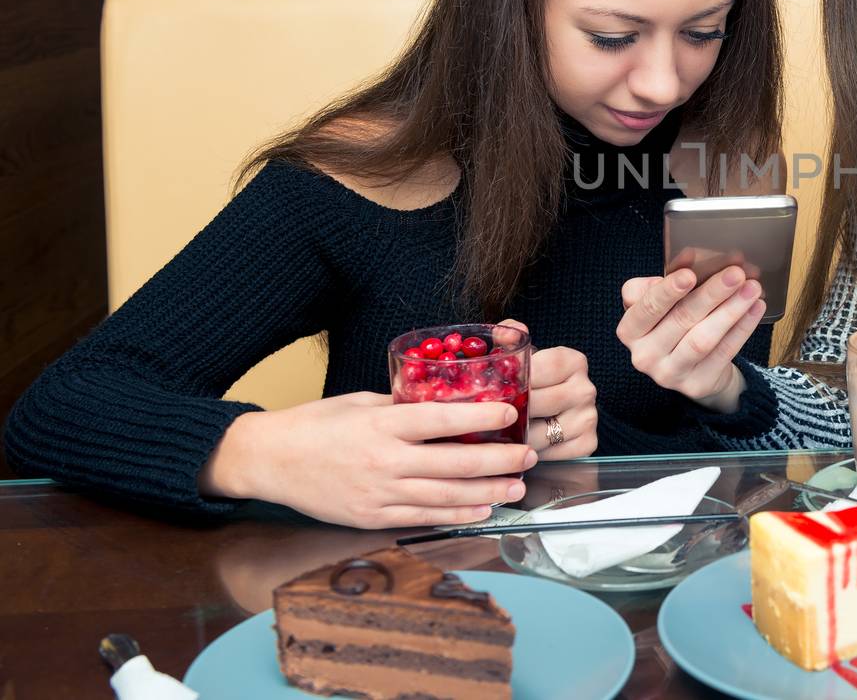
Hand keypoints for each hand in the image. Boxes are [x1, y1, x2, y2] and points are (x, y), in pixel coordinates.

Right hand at [199, 392, 535, 528]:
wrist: (268, 461)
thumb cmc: (314, 424)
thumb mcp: (360, 402)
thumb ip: (404, 404)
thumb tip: (447, 400)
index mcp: (381, 423)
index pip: (442, 419)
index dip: (481, 417)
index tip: (510, 412)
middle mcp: (384, 460)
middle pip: (454, 463)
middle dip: (498, 460)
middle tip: (528, 455)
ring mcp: (379, 493)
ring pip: (445, 496)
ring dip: (487, 492)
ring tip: (516, 486)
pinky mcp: (372, 517)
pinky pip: (423, 518)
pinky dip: (456, 514)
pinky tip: (482, 508)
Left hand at [494, 319, 597, 459]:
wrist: (554, 404)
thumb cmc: (533, 377)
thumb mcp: (522, 352)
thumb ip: (510, 336)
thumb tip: (505, 333)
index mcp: (573, 361)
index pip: (537, 372)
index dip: (510, 382)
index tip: (489, 390)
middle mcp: (586, 388)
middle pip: (538, 404)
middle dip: (508, 412)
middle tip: (485, 417)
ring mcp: (589, 417)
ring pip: (541, 434)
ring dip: (517, 438)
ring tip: (497, 435)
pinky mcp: (589, 443)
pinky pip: (554, 455)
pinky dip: (534, 454)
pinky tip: (522, 446)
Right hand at [617, 266, 764, 412]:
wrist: (693, 368)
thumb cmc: (675, 324)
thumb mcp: (664, 302)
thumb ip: (668, 279)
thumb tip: (687, 257)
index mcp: (630, 330)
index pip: (646, 309)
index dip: (667, 292)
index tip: (689, 274)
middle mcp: (644, 356)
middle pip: (680, 320)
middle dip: (711, 294)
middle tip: (735, 274)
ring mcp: (669, 374)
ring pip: (703, 339)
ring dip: (730, 310)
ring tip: (751, 288)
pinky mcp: (696, 385)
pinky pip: (723, 353)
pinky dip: (742, 328)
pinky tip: (755, 308)